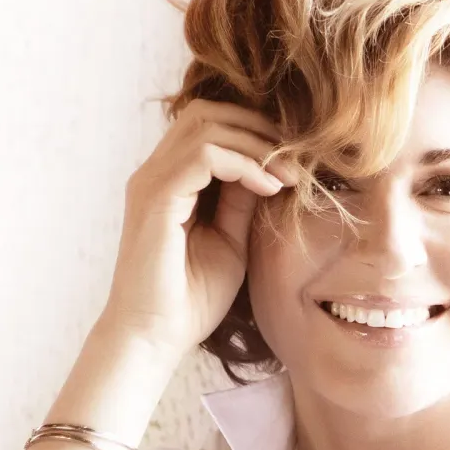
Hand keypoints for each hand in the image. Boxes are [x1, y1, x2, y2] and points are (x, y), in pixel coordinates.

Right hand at [99, 98, 295, 354]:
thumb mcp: (232, 239)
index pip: (209, 124)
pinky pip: (204, 155)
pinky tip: (269, 187)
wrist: (156, 338)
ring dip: (257, 144)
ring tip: (290, 176)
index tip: (295, 163)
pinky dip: (244, 163)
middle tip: (297, 159)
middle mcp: (155, 172)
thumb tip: (273, 167)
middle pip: (207, 111)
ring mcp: (151, 182)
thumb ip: (244, 200)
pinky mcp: (155, 198)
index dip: (256, 132)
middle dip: (258, 126)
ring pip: (206, 124)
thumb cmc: (191, 298)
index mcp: (170, 179)